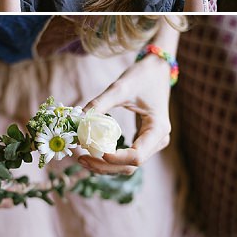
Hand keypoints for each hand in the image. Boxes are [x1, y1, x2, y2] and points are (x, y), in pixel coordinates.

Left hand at [77, 55, 171, 174]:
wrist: (157, 70)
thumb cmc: (141, 76)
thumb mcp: (120, 88)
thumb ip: (99, 104)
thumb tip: (78, 120)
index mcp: (158, 129)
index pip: (137, 156)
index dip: (114, 158)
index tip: (91, 149)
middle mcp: (158, 141)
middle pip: (130, 165)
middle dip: (104, 166)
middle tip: (79, 158)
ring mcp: (152, 143)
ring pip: (127, 165)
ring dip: (105, 166)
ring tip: (81, 158)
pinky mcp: (143, 141)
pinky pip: (126, 157)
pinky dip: (109, 159)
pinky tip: (92, 152)